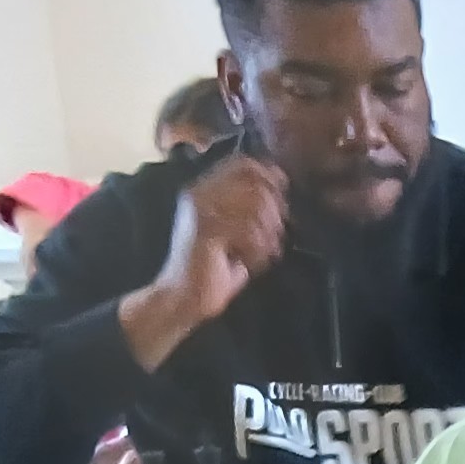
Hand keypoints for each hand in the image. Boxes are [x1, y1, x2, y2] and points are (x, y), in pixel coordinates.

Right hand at [124, 150, 285, 364]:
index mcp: (204, 189)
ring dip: (267, 237)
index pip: (243, 164)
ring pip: (255, 209)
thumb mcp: (237, 231)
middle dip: (273, 212)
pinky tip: (250, 265)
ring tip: (260, 256)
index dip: (269, 176)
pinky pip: (248, 232)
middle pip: (254, 185)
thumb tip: (280, 182)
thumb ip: (252, 206)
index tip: (282, 197)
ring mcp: (200, 212)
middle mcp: (199, 194)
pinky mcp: (205, 233)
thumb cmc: (215, 267)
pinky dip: (257, 251)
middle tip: (273, 238)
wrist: (183, 299)